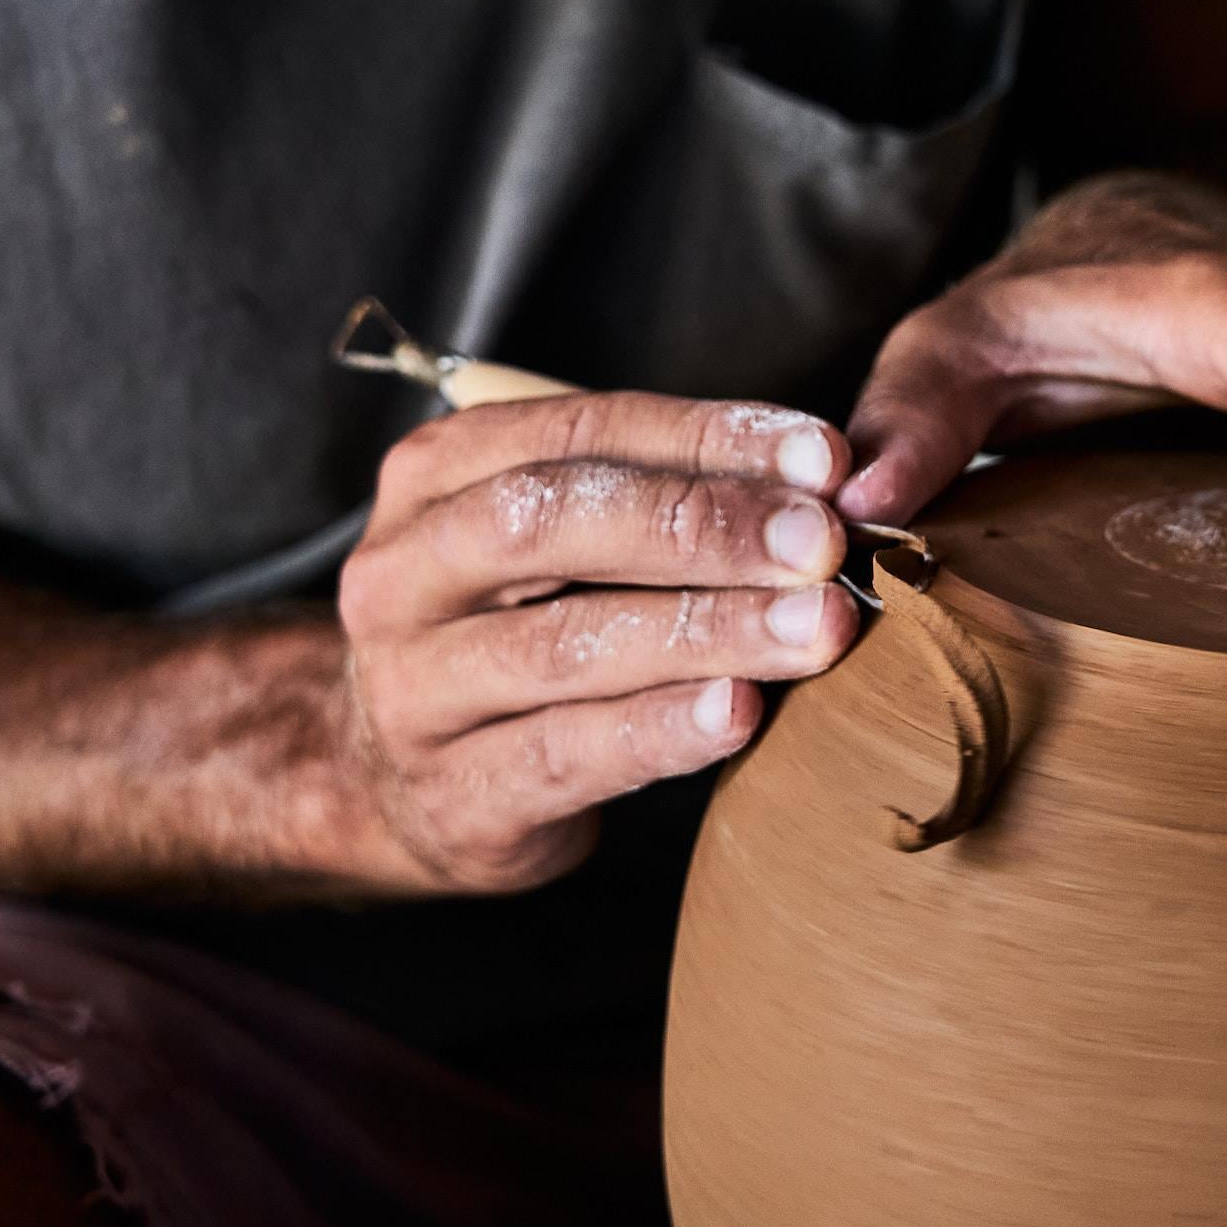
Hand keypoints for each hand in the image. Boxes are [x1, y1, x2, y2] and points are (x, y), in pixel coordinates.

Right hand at [338, 392, 855, 890]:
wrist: (411, 787)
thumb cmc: (522, 631)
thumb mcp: (567, 546)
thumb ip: (666, 500)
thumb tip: (822, 479)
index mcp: (434, 477)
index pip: (577, 431)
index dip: (706, 437)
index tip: (823, 459)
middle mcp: (402, 574)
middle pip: (550, 522)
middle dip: (701, 525)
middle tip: (820, 544)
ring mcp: (411, 690)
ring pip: (563, 644)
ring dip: (707, 631)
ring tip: (816, 628)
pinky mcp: (454, 795)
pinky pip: (565, 754)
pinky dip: (662, 729)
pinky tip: (741, 711)